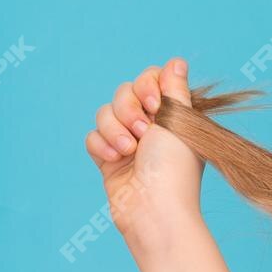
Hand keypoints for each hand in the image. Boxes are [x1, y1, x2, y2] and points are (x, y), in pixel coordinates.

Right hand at [82, 58, 204, 250]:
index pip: (150, 80)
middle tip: (144, 133)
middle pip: (124, 93)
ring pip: (104, 113)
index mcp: (172, 116)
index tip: (155, 103)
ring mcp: (128, 143)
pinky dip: (102, 146)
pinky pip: (92, 137)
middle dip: (128, 108)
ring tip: (130, 151)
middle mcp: (152, 128)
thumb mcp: (179, 122)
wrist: (154, 209)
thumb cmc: (173, 168)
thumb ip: (174, 90)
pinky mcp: (109, 159)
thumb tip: (177, 62)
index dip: (147, 86)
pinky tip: (115, 161)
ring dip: (115, 129)